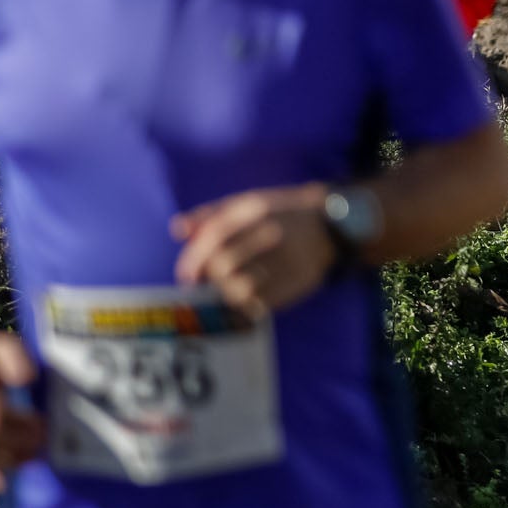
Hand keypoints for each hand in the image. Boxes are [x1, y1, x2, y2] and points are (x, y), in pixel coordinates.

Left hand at [173, 185, 336, 317]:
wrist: (331, 225)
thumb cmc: (278, 215)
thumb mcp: (247, 203)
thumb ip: (210, 215)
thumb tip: (177, 230)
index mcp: (256, 210)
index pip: (214, 237)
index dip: (193, 259)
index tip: (186, 277)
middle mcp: (272, 233)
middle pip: (224, 265)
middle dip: (210, 278)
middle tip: (210, 282)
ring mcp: (287, 258)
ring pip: (240, 289)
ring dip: (227, 293)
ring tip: (230, 288)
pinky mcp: (298, 281)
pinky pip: (262, 303)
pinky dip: (248, 304)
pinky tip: (249, 297)